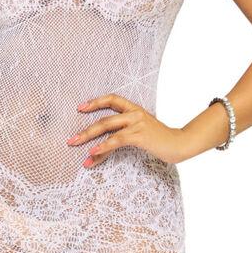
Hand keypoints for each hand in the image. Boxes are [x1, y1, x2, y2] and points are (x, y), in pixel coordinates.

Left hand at [67, 93, 187, 165]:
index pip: (112, 99)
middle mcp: (134, 113)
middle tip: (71, 139)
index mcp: (134, 109)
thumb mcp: (143, 129)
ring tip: (77, 147)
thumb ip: (127, 129)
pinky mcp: (139, 135)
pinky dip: (103, 147)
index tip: (81, 107)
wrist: (180, 144)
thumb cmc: (160, 140)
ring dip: (89, 137)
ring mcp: (137, 123)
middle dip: (85, 129)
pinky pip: (116, 140)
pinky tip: (93, 153)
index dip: (96, 102)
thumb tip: (106, 140)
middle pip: (104, 118)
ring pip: (107, 127)